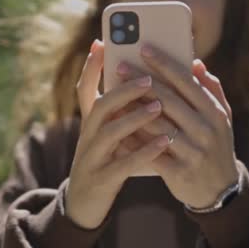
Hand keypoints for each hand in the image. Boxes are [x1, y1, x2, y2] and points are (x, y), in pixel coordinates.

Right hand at [65, 40, 170, 228]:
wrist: (85, 203)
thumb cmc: (106, 160)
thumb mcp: (111, 133)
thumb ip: (124, 110)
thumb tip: (146, 80)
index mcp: (90, 122)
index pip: (85, 89)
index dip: (90, 67)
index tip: (101, 43)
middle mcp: (87, 136)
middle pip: (98, 107)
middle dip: (121, 90)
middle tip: (147, 77)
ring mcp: (91, 158)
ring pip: (108, 134)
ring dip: (133, 118)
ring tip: (157, 106)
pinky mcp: (101, 179)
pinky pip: (122, 164)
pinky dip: (142, 152)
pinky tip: (163, 142)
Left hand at [117, 45, 239, 208]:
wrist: (221, 192)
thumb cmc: (216, 146)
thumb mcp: (222, 118)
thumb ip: (211, 90)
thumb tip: (196, 62)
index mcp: (215, 112)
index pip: (187, 82)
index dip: (165, 64)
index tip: (144, 48)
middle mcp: (205, 130)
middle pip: (168, 100)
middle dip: (142, 81)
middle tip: (120, 66)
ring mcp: (193, 152)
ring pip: (157, 125)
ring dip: (132, 108)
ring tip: (113, 93)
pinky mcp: (179, 172)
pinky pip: (150, 152)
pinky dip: (133, 139)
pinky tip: (117, 127)